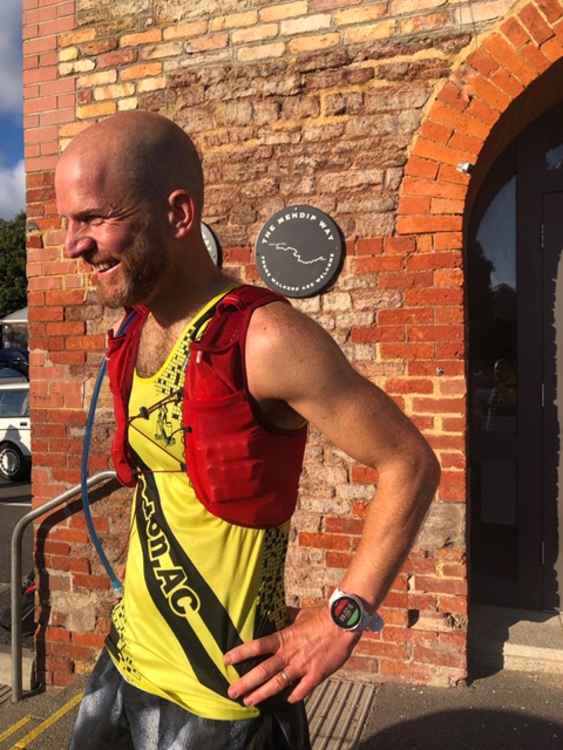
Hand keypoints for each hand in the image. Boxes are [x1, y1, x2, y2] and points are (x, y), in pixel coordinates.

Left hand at [224, 606, 359, 705]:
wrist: (343, 622)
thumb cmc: (322, 616)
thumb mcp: (300, 614)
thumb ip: (286, 616)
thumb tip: (277, 608)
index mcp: (284, 638)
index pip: (257, 646)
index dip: (240, 653)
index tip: (226, 659)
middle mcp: (289, 654)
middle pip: (263, 670)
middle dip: (245, 682)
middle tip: (231, 691)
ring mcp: (302, 666)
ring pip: (278, 683)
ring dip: (262, 693)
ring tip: (249, 701)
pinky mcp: (316, 674)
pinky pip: (302, 690)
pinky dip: (293, 696)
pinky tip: (286, 700)